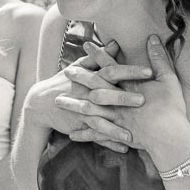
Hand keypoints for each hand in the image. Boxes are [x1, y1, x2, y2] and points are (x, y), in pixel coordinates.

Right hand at [24, 40, 138, 150]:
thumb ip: (99, 57)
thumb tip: (116, 42)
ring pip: (99, 119)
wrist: (40, 102)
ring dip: (114, 128)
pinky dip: (108, 143)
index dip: (129, 71)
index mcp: (90, 78)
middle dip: (123, 98)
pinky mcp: (78, 126)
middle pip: (105, 94)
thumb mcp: (79, 67)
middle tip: (143, 100)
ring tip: (131, 135)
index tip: (149, 71)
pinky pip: (95, 136)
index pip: (112, 71)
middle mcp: (86, 94)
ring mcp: (81, 112)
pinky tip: (124, 147)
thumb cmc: (65, 81)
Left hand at [64, 36, 189, 160]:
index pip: (110, 66)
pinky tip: (71, 134)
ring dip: (72, 105)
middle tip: (65, 70)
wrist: (170, 138)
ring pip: (88, 110)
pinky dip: (84, 134)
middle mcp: (118, 101)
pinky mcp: (116, 134)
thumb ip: (158, 58)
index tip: (86, 45)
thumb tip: (152, 38)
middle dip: (79, 77)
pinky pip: (95, 134)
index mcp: (129, 86)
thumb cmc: (172, 108)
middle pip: (93, 86)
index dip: (98, 55)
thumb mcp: (168, 79)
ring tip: (57, 101)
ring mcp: (115, 118)